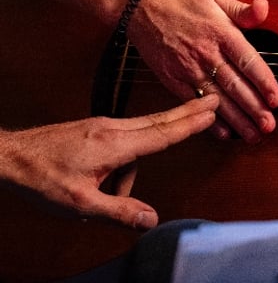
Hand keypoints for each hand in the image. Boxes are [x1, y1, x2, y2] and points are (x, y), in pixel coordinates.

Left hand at [0, 96, 218, 228]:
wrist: (8, 156)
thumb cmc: (40, 178)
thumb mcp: (80, 204)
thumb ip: (119, 212)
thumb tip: (152, 220)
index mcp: (114, 144)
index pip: (162, 134)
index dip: (189, 124)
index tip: (212, 111)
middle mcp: (112, 128)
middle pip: (159, 121)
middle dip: (188, 113)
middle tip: (214, 101)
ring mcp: (103, 125)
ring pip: (139, 135)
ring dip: (137, 163)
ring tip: (108, 195)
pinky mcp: (94, 128)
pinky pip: (123, 137)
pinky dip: (129, 154)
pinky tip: (108, 178)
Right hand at [126, 0, 277, 142]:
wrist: (138, 3)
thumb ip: (242, 9)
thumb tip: (263, 7)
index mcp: (220, 31)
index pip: (248, 60)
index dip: (264, 81)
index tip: (276, 98)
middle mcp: (205, 53)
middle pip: (234, 85)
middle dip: (253, 108)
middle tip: (269, 126)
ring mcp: (187, 68)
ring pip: (216, 98)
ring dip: (236, 119)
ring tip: (253, 134)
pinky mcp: (171, 77)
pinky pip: (192, 102)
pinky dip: (207, 118)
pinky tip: (222, 132)